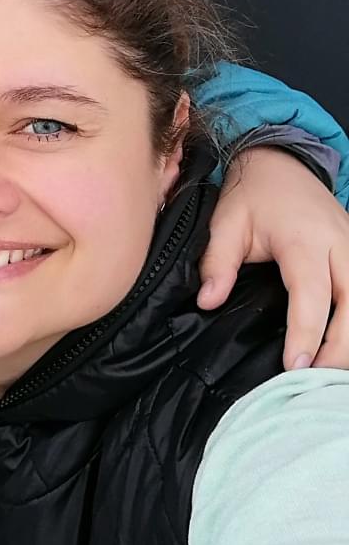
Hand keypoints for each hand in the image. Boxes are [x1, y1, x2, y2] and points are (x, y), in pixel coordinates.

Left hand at [199, 147, 348, 369]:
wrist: (282, 164)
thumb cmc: (252, 195)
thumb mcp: (225, 222)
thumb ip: (216, 262)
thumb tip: (208, 301)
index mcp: (304, 239)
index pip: (312, 294)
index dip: (305, 333)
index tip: (295, 367)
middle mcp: (340, 245)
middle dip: (338, 349)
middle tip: (312, 380)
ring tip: (325, 371)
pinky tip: (338, 347)